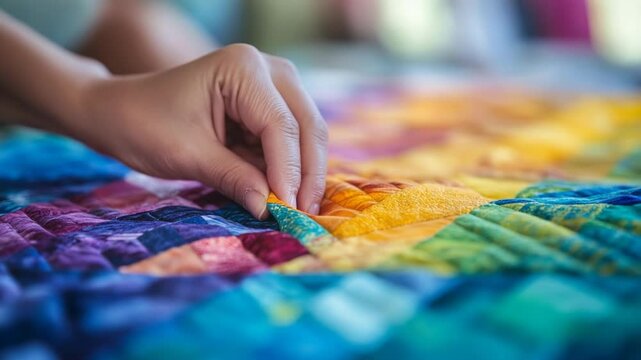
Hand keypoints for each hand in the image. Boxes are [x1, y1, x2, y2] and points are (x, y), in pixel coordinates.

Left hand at [68, 44, 327, 218]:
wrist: (120, 113)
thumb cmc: (144, 125)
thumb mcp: (188, 155)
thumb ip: (234, 179)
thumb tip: (270, 209)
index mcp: (243, 68)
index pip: (280, 125)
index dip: (288, 170)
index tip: (288, 210)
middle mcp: (266, 69)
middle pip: (306, 124)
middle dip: (308, 172)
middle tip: (305, 214)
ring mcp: (271, 86)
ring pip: (306, 132)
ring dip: (305, 172)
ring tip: (301, 210)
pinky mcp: (267, 107)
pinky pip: (291, 140)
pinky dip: (292, 168)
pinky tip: (290, 195)